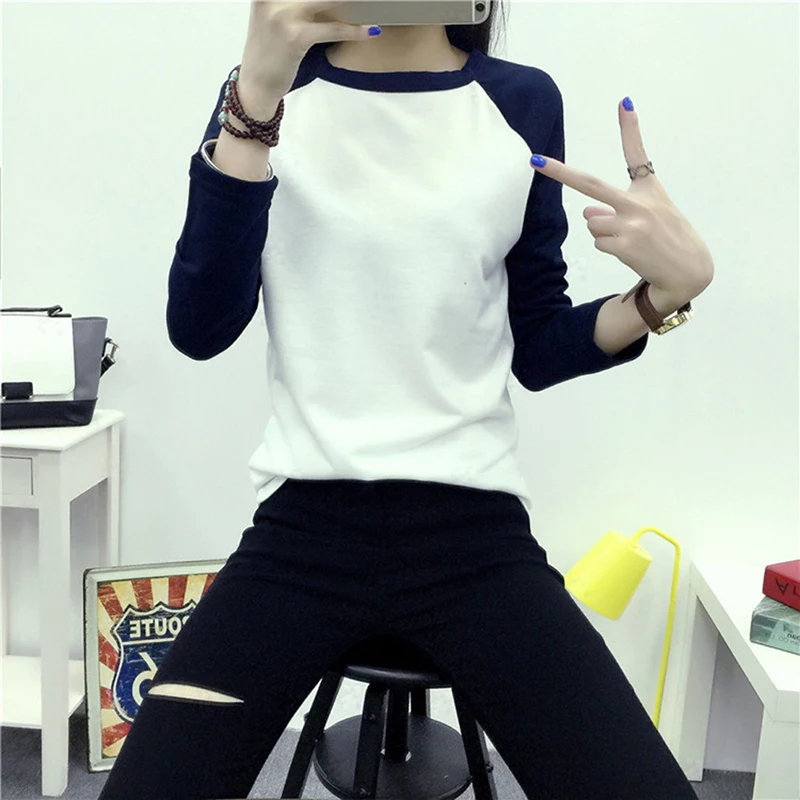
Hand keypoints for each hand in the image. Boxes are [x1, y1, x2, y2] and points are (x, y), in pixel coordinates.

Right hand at [240, 0, 379, 102]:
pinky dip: (354, 30)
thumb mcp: (270, 18)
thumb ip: (289, 3)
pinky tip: (370, 30)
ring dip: (353, 2)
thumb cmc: (268, 54)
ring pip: (327, 0)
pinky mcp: (295, 36)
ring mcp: (283, 15)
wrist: (255, 84)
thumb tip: (322, 3)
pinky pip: (332, 29)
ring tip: (371, 3)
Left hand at [530, 99, 714, 297]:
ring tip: (631, 240)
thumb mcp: (650, 215)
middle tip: (534, 160)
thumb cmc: (668, 238)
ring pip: (592, 223)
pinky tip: (631, 252)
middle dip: (559, 172)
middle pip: (591, 184)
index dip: (630, 128)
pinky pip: (598, 242)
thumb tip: (587, 212)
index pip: (637, 154)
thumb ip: (616, 208)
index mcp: (650, 189)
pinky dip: (609, 248)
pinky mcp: (624, 247)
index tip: (623, 102)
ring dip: (604, 232)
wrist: (688, 271)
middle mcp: (639, 203)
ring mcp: (631, 225)